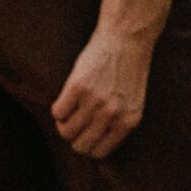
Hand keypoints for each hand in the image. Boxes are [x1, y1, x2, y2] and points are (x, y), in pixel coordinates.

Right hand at [50, 29, 151, 159]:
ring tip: (69, 111)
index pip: (99, 152)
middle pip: (80, 146)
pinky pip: (58, 112)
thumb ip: (117, 122)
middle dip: (74, 138)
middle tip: (74, 124)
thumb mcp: (132, 101)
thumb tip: (92, 143)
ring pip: (65, 130)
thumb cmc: (129, 69)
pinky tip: (67, 98)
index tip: (84, 135)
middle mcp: (112, 114)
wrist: (127, 38)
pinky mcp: (77, 87)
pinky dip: (58, 109)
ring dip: (63, 124)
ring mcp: (94, 101)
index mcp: (129, 121)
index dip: (88, 145)